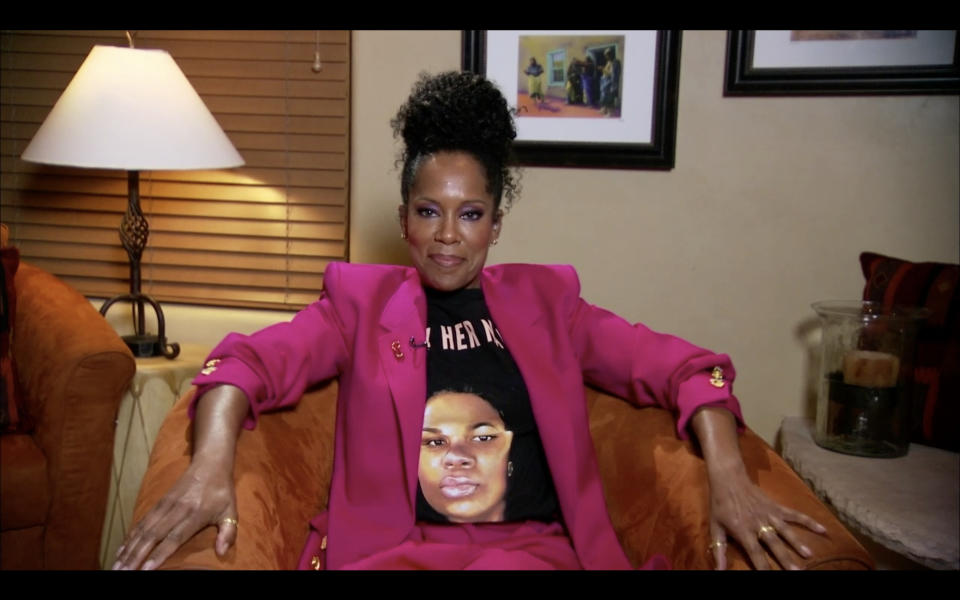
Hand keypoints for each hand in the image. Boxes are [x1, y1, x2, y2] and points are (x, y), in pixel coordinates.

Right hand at [112, 459, 236, 569]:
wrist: (210, 463)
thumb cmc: (221, 491)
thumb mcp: (231, 511)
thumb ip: (228, 532)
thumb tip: (222, 552)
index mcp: (195, 514)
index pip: (174, 537)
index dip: (160, 554)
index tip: (147, 569)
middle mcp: (177, 510)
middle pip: (153, 536)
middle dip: (136, 556)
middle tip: (121, 573)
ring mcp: (165, 505)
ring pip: (143, 530)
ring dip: (128, 549)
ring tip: (116, 566)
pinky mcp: (159, 502)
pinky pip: (141, 522)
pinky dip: (130, 537)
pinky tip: (120, 550)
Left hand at [690, 406, 826, 569]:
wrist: (728, 478)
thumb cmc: (720, 504)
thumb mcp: (715, 527)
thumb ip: (718, 549)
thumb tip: (719, 570)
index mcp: (743, 530)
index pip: (755, 552)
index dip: (763, 566)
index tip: (771, 576)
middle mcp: (758, 523)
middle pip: (774, 544)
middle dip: (785, 559)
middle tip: (797, 571)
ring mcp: (769, 514)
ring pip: (785, 530)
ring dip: (797, 543)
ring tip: (808, 555)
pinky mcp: (776, 507)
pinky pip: (794, 515)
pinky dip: (808, 521)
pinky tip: (822, 529)